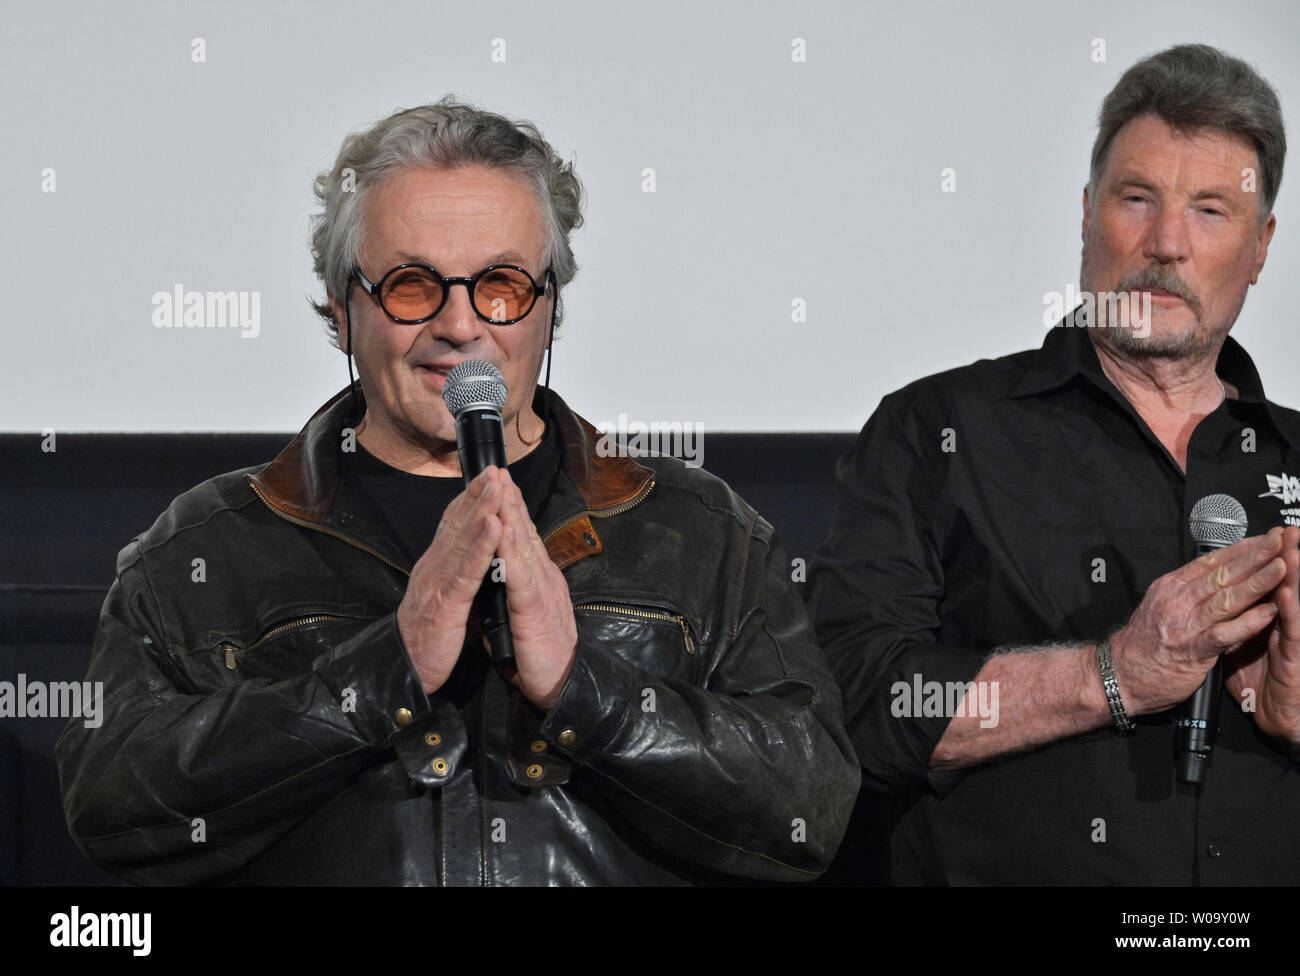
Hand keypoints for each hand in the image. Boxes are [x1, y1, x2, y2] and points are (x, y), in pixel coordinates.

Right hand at [397, 469, 503, 693]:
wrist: (404, 669)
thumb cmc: (428, 636)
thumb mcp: (444, 598)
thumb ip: (455, 575)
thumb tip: (470, 557)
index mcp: (437, 566)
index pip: (454, 524)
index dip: (471, 498)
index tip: (488, 476)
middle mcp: (435, 566)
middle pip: (459, 523)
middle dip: (479, 493)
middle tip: (496, 468)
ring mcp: (439, 581)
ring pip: (463, 539)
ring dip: (483, 509)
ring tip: (498, 485)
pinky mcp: (446, 602)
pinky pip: (467, 570)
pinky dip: (482, 545)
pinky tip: (494, 527)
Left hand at [495, 470, 577, 709]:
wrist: (563, 685)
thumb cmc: (541, 655)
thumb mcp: (522, 616)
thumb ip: (514, 594)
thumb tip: (500, 579)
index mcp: (536, 579)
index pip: (521, 537)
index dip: (510, 509)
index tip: (497, 484)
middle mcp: (542, 578)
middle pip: (524, 532)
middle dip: (510, 500)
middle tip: (498, 471)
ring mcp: (541, 592)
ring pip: (524, 547)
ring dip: (511, 516)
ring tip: (500, 490)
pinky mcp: (537, 612)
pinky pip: (521, 578)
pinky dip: (511, 553)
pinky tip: (503, 534)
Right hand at [1109, 528, 1284, 715]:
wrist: (1119, 675)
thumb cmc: (1144, 644)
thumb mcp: (1160, 606)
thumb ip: (1188, 592)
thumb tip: (1219, 577)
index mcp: (1170, 587)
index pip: (1211, 562)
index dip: (1241, 548)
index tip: (1265, 537)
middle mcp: (1177, 601)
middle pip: (1223, 574)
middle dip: (1256, 556)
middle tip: (1281, 540)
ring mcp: (1184, 625)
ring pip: (1227, 598)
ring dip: (1258, 582)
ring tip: (1284, 568)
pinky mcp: (1192, 651)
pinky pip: (1225, 633)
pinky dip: (1248, 622)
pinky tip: (1268, 612)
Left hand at [1226, 525, 1299, 746]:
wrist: (1274, 718)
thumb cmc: (1257, 683)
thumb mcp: (1236, 648)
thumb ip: (1232, 624)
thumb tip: (1218, 602)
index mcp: (1265, 619)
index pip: (1264, 582)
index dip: (1264, 558)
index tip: (1267, 533)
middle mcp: (1283, 625)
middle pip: (1283, 584)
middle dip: (1282, 555)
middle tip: (1287, 530)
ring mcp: (1291, 640)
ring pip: (1291, 602)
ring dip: (1291, 575)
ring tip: (1291, 550)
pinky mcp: (1294, 658)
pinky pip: (1290, 633)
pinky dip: (1287, 612)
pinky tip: (1285, 594)